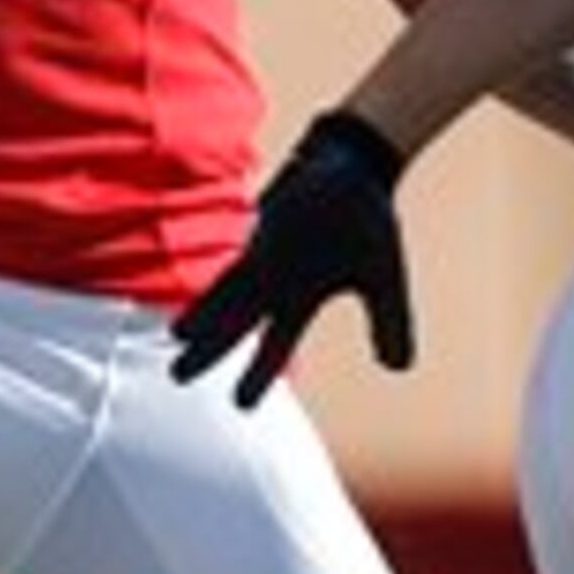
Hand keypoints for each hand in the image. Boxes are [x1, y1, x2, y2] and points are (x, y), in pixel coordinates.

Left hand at [171, 111, 412, 408]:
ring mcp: (266, 250)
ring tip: (176, 340)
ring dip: (203, 317)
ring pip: (227, 293)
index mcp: (302, 296)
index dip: (257, 375)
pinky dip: (226, 279)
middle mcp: (276, 279)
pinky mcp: (263, 223)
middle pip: (236, 323)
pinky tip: (201, 291)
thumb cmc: (368, 221)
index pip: (275, 344)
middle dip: (209, 351)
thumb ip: (389, 323)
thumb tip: (397, 369)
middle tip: (176, 378)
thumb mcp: (384, 281)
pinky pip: (241, 256)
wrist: (361, 167)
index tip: (240, 406)